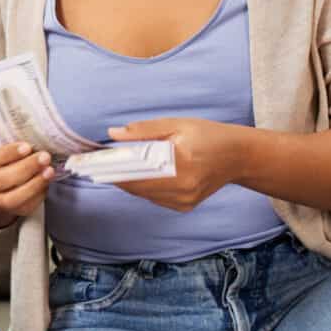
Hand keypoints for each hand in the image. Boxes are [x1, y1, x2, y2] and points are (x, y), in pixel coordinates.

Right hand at [0, 140, 54, 228]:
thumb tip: (36, 137)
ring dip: (33, 185)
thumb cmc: (2, 152)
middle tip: (44, 157)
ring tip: (49, 170)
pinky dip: (38, 194)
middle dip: (25, 169)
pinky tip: (47, 181)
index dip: (7, 154)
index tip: (27, 146)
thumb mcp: (0, 141)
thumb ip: (12, 139)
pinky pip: (24, 207)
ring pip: (10, 199)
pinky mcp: (10, 210)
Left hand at [105, 118, 248, 211]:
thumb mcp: (178, 124)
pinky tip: (135, 176)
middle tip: (94, 165)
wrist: (238, 157)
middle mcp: (184, 186)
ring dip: (126, 182)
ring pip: (143, 194)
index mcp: (182, 162)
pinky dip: (142, 187)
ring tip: (110, 168)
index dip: (112, 168)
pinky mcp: (184, 206)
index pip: (137, 169)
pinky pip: (154, 198)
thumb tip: (113, 133)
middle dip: (114, 175)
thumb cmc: (208, 135)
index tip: (92, 164)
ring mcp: (184, 200)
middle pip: (137, 185)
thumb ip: (144, 130)